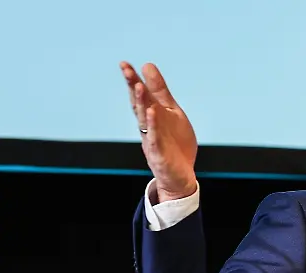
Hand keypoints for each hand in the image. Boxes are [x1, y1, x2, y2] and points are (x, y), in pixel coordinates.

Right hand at [121, 62, 197, 202]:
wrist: (181, 176)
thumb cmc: (175, 144)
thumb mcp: (172, 113)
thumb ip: (161, 92)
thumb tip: (148, 66)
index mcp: (152, 116)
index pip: (141, 96)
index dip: (133, 80)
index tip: (124, 64)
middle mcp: (148, 126)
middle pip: (139, 104)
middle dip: (133, 87)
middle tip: (125, 69)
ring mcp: (153, 139)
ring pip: (145, 119)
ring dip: (141, 103)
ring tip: (139, 86)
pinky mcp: (159, 154)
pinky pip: (155, 138)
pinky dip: (153, 126)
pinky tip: (152, 113)